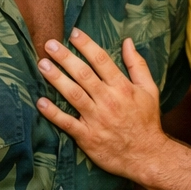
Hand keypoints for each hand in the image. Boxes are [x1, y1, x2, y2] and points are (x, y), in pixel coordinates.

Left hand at [36, 29, 167, 180]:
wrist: (146, 156)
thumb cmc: (147, 121)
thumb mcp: (149, 90)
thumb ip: (137, 65)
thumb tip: (128, 41)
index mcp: (123, 87)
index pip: (101, 60)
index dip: (86, 45)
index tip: (73, 33)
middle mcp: (108, 100)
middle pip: (83, 74)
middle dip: (65, 57)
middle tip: (50, 44)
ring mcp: (96, 119)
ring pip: (73, 94)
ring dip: (56, 79)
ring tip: (42, 64)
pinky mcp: (87, 137)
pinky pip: (67, 123)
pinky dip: (53, 113)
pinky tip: (40, 102)